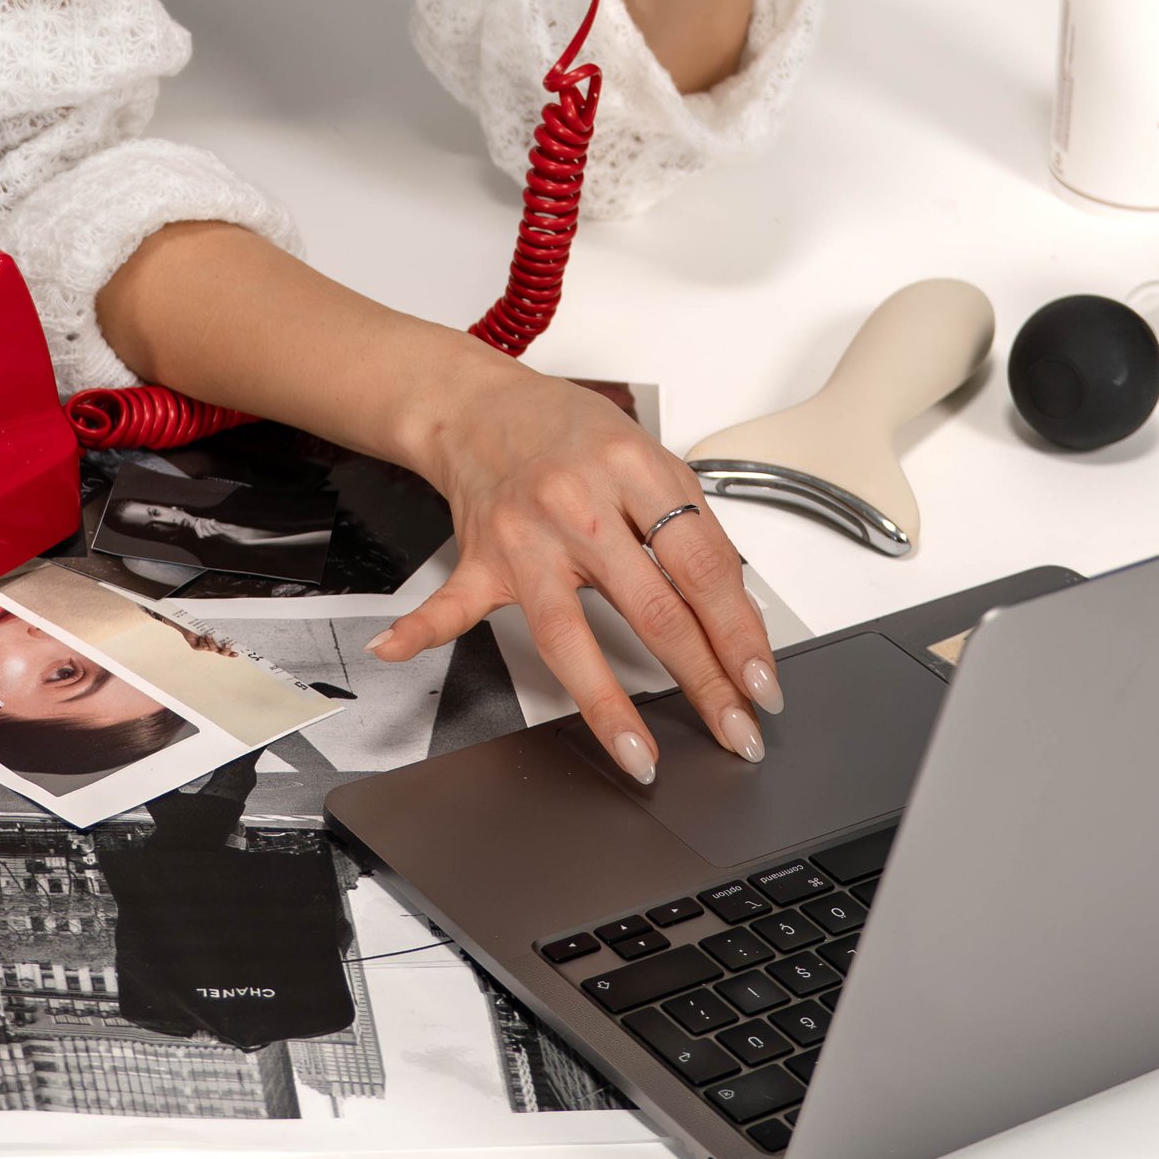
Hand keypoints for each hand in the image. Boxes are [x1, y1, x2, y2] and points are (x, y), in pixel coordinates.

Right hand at [372, 358, 782, 777]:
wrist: (484, 405)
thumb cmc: (573, 435)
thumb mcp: (649, 459)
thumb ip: (688, 530)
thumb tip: (736, 616)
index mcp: (635, 471)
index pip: (704, 567)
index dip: (740, 632)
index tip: (761, 683)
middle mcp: (581, 503)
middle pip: (654, 608)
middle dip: (704, 681)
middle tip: (736, 730)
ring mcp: (526, 536)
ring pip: (570, 633)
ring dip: (609, 704)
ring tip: (641, 753)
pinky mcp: (481, 557)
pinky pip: (450, 603)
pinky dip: (421, 630)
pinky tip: (396, 654)